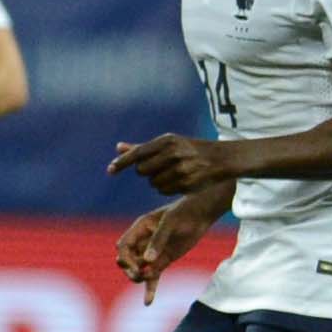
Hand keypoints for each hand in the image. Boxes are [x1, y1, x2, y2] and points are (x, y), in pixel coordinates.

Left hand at [107, 133, 235, 195]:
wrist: (221, 158)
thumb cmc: (190, 149)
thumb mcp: (168, 143)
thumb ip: (142, 148)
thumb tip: (118, 148)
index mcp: (167, 141)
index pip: (138, 153)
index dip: (122, 162)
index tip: (110, 170)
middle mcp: (173, 154)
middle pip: (142, 170)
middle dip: (146, 171)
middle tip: (159, 167)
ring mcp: (180, 169)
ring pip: (152, 183)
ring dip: (157, 181)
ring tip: (173, 173)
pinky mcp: (186, 183)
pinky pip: (164, 191)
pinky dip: (167, 188)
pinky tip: (179, 181)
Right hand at [114, 200, 208, 305]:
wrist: (200, 215)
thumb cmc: (183, 213)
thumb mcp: (170, 223)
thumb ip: (158, 241)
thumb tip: (147, 260)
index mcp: (139, 229)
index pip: (123, 246)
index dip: (125, 258)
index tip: (134, 266)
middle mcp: (143, 242)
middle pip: (127, 260)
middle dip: (130, 269)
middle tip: (139, 275)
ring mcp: (153, 252)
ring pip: (139, 270)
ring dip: (139, 278)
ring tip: (146, 279)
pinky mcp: (163, 261)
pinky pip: (154, 276)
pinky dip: (150, 289)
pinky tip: (148, 302)